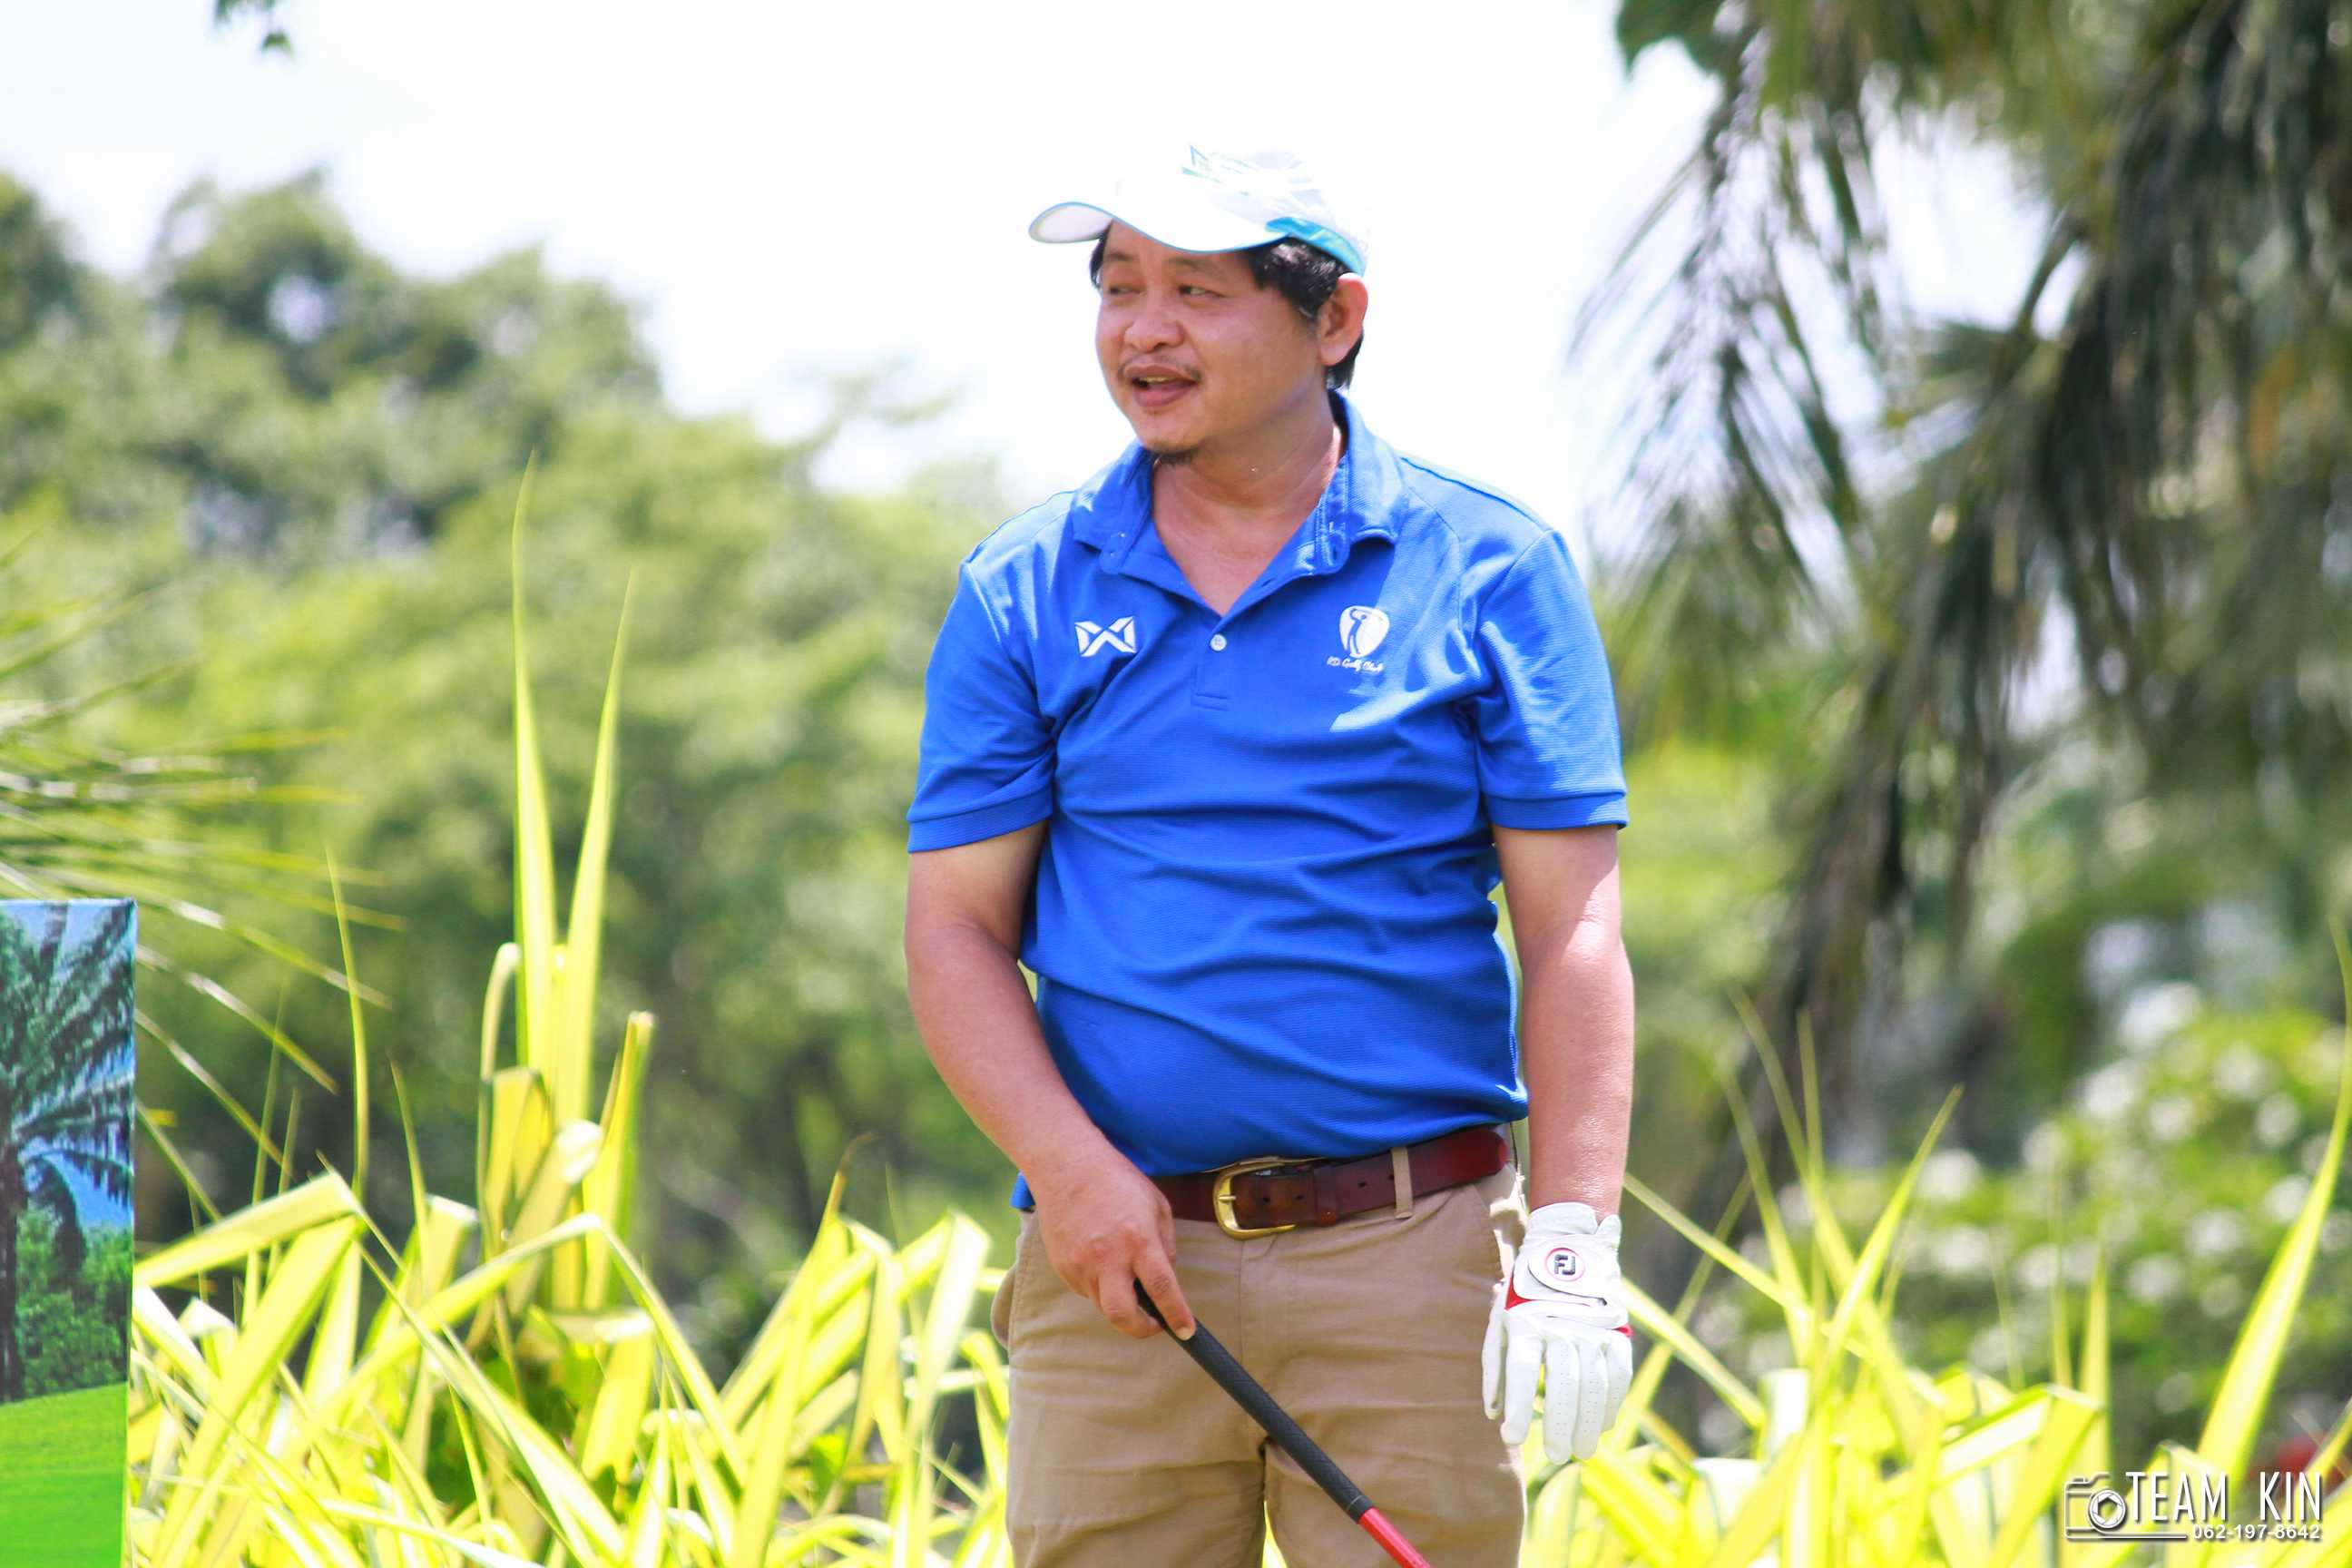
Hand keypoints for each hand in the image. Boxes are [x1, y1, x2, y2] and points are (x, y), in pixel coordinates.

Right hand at [1026, 1149, 1196, 1340]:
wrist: (1066, 1165)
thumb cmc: (1117, 1180)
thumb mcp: (1156, 1204)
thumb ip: (1165, 1244)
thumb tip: (1166, 1276)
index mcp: (1138, 1239)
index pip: (1162, 1289)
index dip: (1177, 1315)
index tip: (1187, 1332)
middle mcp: (1107, 1257)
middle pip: (1123, 1315)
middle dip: (1141, 1329)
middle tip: (1153, 1323)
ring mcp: (1080, 1264)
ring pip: (1103, 1304)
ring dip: (1120, 1301)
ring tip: (1124, 1274)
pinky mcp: (1062, 1266)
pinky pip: (1086, 1290)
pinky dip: (1099, 1285)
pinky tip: (1101, 1259)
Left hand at [1482, 1200, 1632, 1462]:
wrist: (1568, 1251)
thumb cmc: (1525, 1297)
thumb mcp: (1500, 1322)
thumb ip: (1495, 1369)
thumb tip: (1493, 1414)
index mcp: (1526, 1323)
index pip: (1523, 1373)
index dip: (1519, 1408)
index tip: (1512, 1439)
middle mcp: (1562, 1326)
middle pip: (1565, 1385)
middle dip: (1561, 1426)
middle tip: (1557, 1456)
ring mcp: (1593, 1329)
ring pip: (1595, 1385)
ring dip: (1589, 1423)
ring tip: (1582, 1452)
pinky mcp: (1617, 1332)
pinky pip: (1618, 1375)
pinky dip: (1611, 1403)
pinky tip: (1602, 1425)